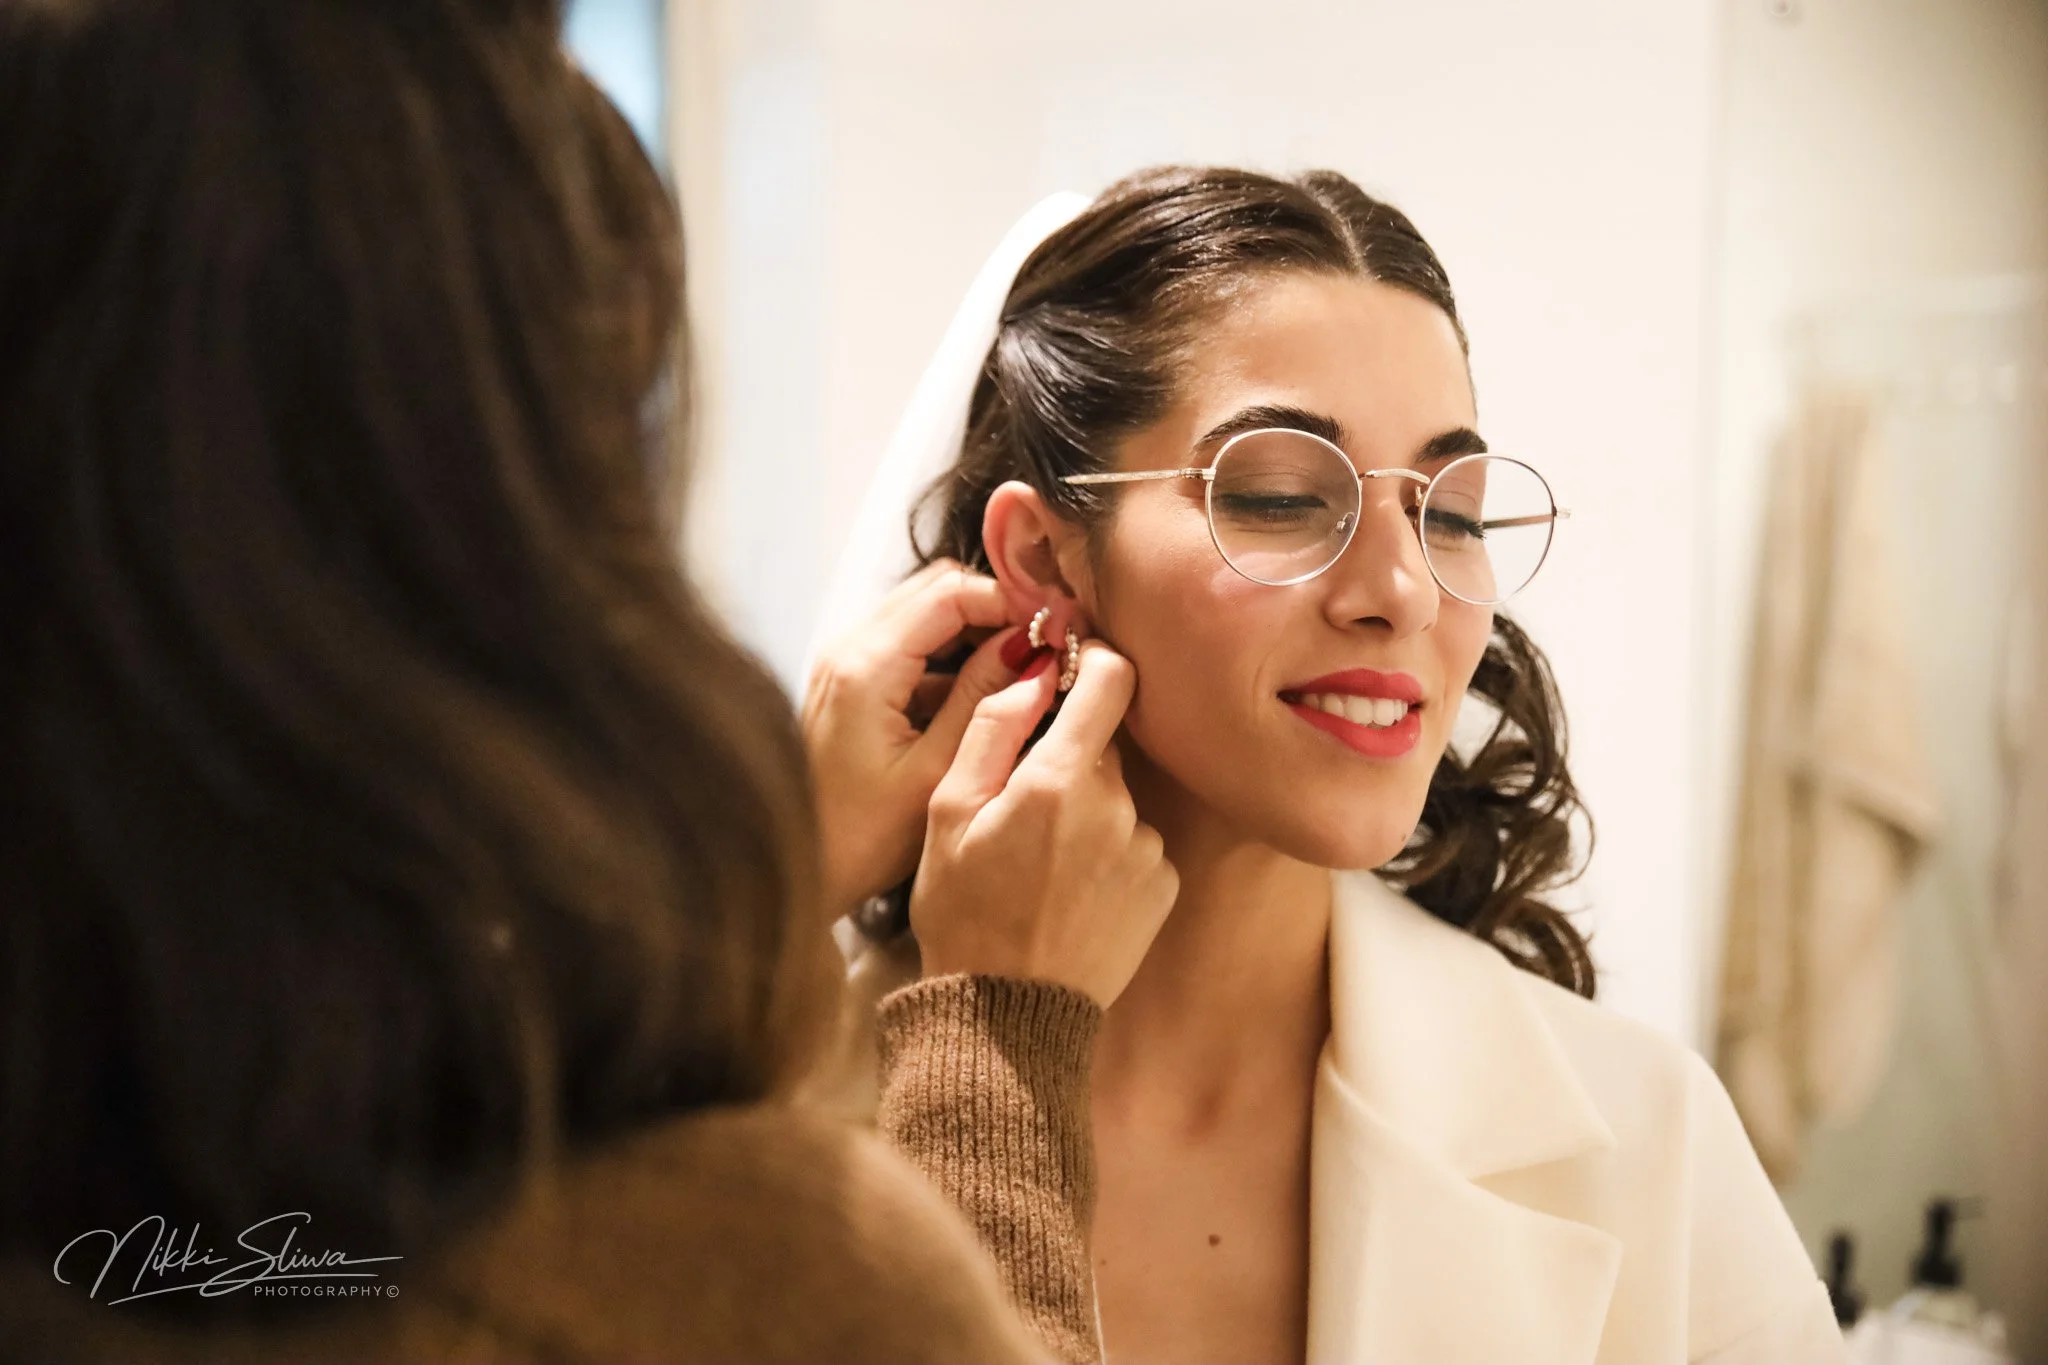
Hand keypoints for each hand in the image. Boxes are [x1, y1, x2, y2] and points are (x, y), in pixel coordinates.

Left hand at [802, 560, 1025, 918]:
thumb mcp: (937, 772)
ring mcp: (844, 664)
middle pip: (934, 588)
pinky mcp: (850, 685)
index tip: (1057, 626)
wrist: (800, 869)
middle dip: (996, 607)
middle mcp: (847, 650)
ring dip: (976, 629)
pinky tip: (988, 691)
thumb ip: (984, 701)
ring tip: (1027, 665)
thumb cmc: (863, 840)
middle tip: (1047, 641)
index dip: (1011, 600)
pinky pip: (908, 645)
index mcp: (865, 667)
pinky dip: (950, 655)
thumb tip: (1031, 648)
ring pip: (923, 612)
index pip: (950, 592)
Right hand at [912, 639, 1178, 1007]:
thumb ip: (992, 729)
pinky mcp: (1163, 886)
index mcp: (1060, 779)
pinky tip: (1071, 892)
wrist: (1006, 1017)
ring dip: (1088, 811)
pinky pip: (1137, 843)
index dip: (1091, 664)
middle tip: (1021, 807)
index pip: (1112, 678)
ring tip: (1042, 865)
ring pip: (1118, 797)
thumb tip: (1034, 670)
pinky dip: (1109, 854)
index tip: (1070, 673)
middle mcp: (1118, 807)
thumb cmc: (964, 913)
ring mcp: (1147, 848)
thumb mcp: (948, 814)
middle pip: (1105, 744)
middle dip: (1068, 758)